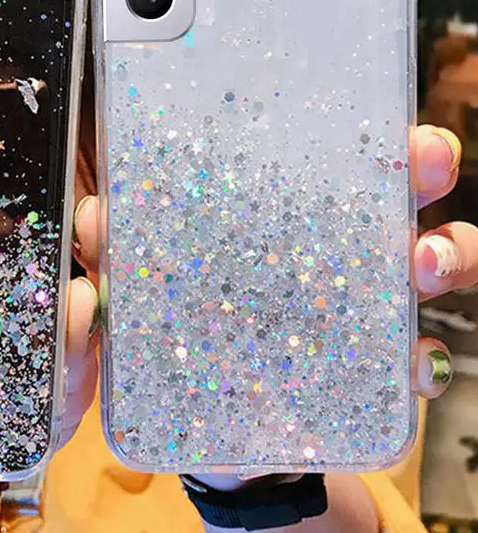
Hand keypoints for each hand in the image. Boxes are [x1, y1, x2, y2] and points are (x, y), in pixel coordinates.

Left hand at [71, 125, 466, 497]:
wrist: (207, 423)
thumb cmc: (179, 329)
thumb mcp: (145, 283)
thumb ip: (120, 250)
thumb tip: (95, 214)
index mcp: (279, 214)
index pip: (325, 155)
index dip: (360, 129)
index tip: (382, 116)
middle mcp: (331, 248)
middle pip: (391, 191)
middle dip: (420, 166)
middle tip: (426, 159)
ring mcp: (359, 306)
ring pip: (425, 261)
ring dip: (443, 251)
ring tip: (424, 259)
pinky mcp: (370, 371)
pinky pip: (418, 360)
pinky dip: (427, 360)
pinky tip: (418, 365)